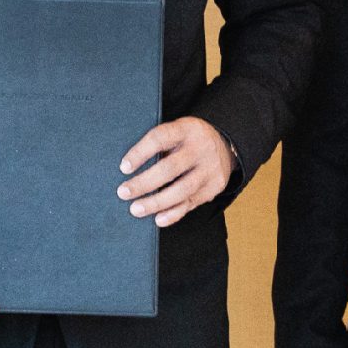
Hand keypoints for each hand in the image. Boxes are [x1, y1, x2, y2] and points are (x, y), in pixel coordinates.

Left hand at [117, 116, 232, 227]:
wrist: (224, 144)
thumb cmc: (187, 140)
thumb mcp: (176, 131)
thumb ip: (158, 145)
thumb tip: (127, 169)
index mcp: (185, 129)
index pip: (160, 138)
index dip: (140, 153)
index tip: (123, 167)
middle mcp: (200, 148)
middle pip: (170, 168)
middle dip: (144, 183)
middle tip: (123, 193)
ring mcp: (210, 169)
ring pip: (182, 189)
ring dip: (156, 202)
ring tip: (136, 209)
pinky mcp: (215, 186)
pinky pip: (192, 203)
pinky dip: (173, 213)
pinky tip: (158, 219)